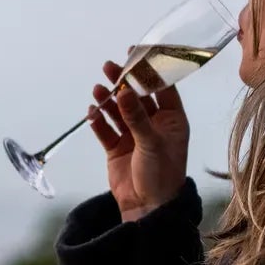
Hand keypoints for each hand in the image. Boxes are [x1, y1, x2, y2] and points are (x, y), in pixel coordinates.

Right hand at [88, 56, 189, 222]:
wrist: (147, 209)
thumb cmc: (161, 176)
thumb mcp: (151, 143)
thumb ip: (136, 117)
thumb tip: (124, 90)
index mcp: (172, 121)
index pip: (162, 89)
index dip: (150, 72)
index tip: (137, 55)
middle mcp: (154, 125)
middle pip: (136, 97)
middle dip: (123, 82)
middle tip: (110, 67)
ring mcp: (134, 136)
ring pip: (119, 111)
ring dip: (108, 100)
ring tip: (97, 89)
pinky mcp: (117, 148)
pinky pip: (105, 130)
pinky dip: (98, 120)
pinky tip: (92, 112)